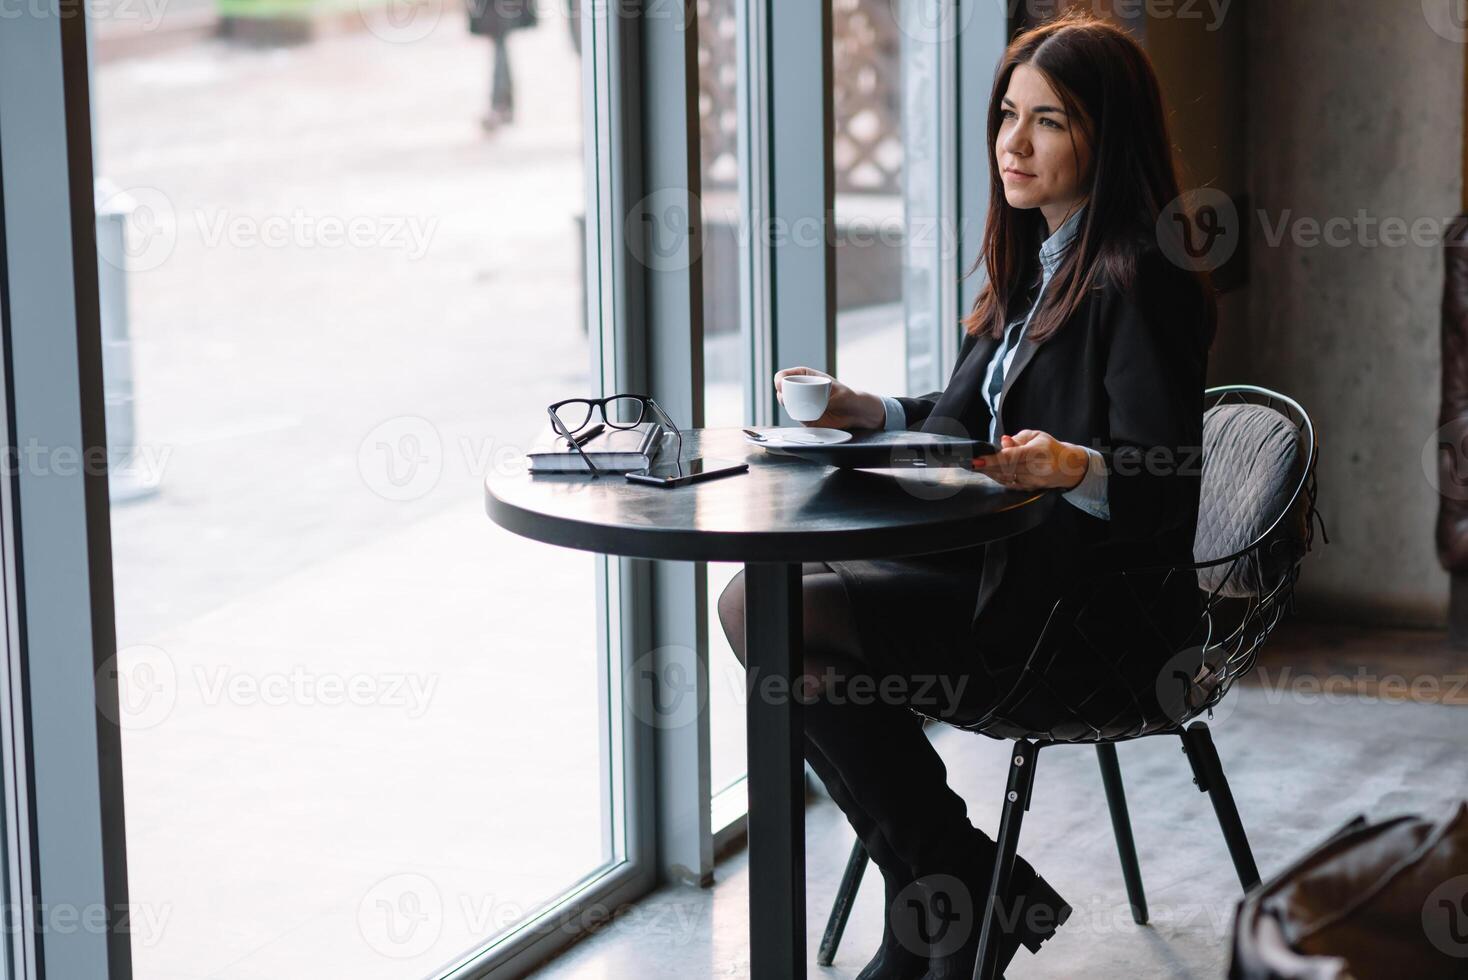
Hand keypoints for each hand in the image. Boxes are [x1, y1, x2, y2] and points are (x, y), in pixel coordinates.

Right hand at [773, 367, 884, 429]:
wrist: (854, 413)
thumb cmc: (847, 397)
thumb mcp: (837, 393)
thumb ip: (825, 398)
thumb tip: (813, 402)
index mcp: (806, 376)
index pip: (786, 375)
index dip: (780, 379)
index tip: (780, 384)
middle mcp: (801, 390)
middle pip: (782, 390)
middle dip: (781, 394)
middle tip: (785, 398)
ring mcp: (801, 403)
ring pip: (786, 404)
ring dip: (787, 405)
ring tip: (796, 407)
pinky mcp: (804, 417)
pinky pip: (795, 416)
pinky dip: (796, 416)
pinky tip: (803, 416)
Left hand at [973, 430, 1089, 490]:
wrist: (1067, 466)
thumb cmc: (1049, 448)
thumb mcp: (1036, 436)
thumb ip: (1018, 439)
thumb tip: (1003, 442)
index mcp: (1038, 452)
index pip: (1012, 457)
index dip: (992, 459)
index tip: (977, 460)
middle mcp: (1037, 469)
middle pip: (1005, 469)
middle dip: (986, 466)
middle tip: (970, 462)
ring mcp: (1034, 481)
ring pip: (1006, 478)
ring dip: (989, 472)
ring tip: (977, 466)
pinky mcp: (1030, 488)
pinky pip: (1009, 484)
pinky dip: (997, 478)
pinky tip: (989, 472)